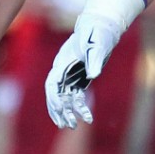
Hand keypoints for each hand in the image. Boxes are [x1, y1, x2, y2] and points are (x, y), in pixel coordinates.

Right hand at [44, 12, 123, 128]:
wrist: (102, 26)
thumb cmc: (98, 33)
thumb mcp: (98, 44)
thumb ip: (94, 58)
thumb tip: (94, 74)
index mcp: (63, 62)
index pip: (52, 83)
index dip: (54, 98)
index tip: (61, 110)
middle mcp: (63, 70)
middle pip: (55, 94)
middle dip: (58, 110)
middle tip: (64, 125)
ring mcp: (71, 75)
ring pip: (64, 97)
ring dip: (67, 112)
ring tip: (71, 127)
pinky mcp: (79, 78)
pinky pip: (76, 96)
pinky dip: (79, 108)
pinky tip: (86, 118)